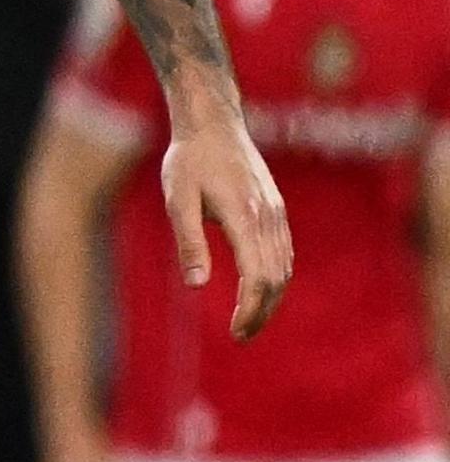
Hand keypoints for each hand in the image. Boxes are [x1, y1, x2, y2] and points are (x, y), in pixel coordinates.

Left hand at [161, 112, 292, 337]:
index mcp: (244, 218)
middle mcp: (267, 217)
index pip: (258, 277)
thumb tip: (197, 286)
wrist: (213, 125)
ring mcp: (276, 213)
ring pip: (284, 267)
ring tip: (249, 320)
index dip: (250, 309)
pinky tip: (261, 289)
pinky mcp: (276, 209)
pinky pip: (284, 252)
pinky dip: (276, 277)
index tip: (236, 332)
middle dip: (262, 312)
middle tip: (242, 336)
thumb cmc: (189, 161)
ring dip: (271, 298)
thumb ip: (188, 242)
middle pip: (276, 278)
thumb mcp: (177, 200)